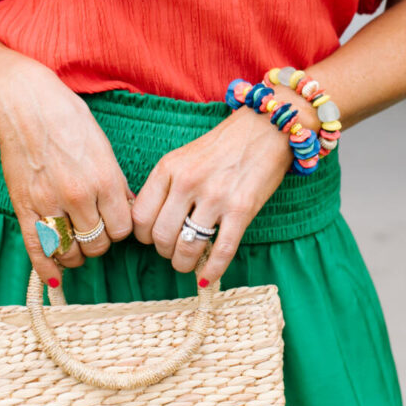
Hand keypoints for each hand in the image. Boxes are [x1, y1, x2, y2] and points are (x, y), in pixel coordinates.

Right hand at [0, 62, 134, 285]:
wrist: (25, 106)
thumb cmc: (68, 120)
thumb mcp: (104, 149)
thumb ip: (117, 185)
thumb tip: (131, 212)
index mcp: (103, 180)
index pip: (123, 229)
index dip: (121, 228)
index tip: (115, 220)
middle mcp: (78, 197)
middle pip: (99, 244)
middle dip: (101, 241)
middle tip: (96, 228)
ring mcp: (49, 205)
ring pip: (72, 253)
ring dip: (78, 254)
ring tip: (78, 243)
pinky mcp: (24, 208)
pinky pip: (38, 251)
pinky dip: (48, 270)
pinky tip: (56, 278)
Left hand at [130, 100, 302, 284]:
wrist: (265, 128)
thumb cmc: (222, 147)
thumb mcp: (183, 157)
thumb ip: (165, 186)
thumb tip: (149, 224)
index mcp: (169, 168)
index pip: (140, 216)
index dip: (143, 235)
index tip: (153, 237)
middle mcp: (188, 182)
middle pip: (161, 236)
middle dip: (164, 252)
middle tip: (172, 251)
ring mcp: (216, 196)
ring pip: (187, 247)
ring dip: (183, 263)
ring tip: (187, 262)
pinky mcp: (242, 209)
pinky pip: (222, 251)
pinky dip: (211, 270)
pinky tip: (206, 277)